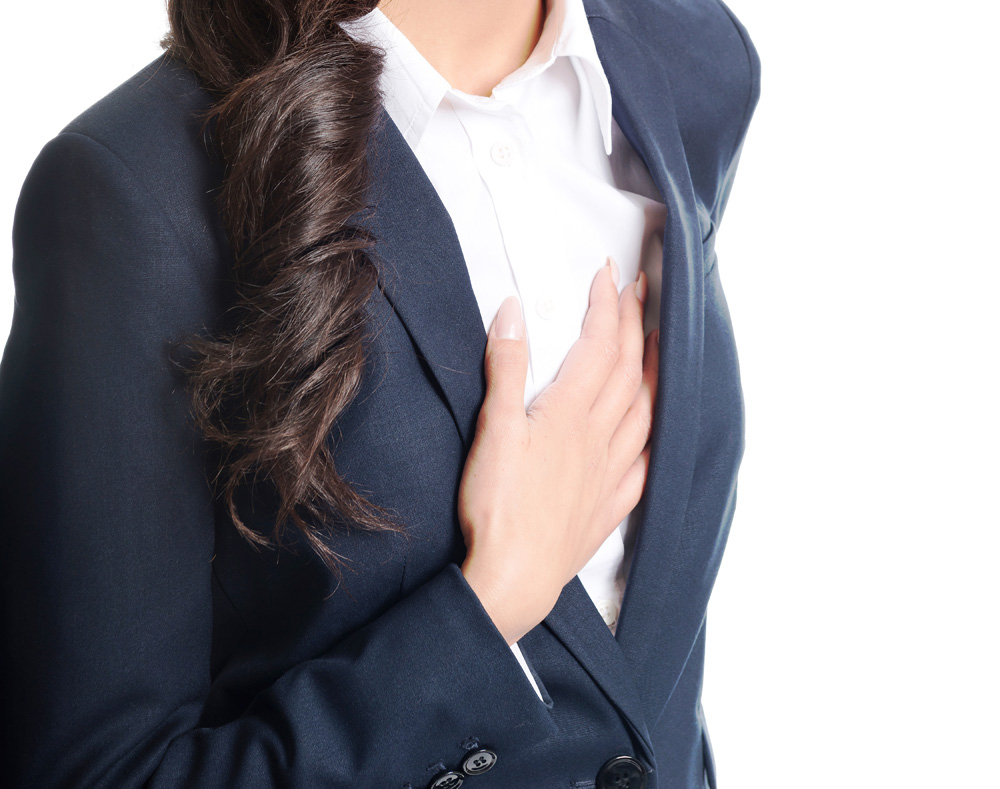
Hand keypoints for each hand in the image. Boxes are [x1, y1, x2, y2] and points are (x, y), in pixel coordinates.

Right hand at [458, 258, 658, 644]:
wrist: (513, 578)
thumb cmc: (498, 507)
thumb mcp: (492, 428)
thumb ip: (506, 366)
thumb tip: (512, 312)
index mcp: (571, 414)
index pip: (600, 345)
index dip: (607, 305)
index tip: (610, 274)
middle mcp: (600, 439)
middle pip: (629, 370)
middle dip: (636, 325)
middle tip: (642, 292)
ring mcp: (610, 473)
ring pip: (646, 411)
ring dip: (654, 372)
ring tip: (659, 347)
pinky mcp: (608, 506)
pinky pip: (644, 462)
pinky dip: (653, 436)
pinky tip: (653, 433)